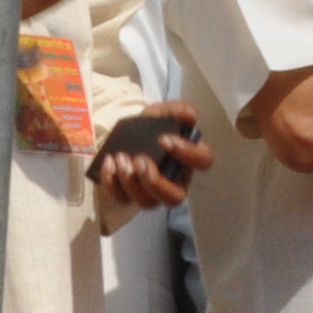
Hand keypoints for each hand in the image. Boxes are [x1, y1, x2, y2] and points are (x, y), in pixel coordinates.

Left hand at [92, 102, 209, 207]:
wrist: (118, 138)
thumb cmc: (146, 128)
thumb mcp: (160, 114)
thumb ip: (176, 110)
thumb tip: (190, 116)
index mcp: (186, 159)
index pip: (203, 161)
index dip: (188, 154)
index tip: (164, 139)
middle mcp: (173, 181)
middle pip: (175, 197)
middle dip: (155, 181)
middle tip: (140, 158)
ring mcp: (150, 193)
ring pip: (147, 202)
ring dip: (131, 180)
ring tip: (120, 157)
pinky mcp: (127, 197)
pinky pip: (121, 198)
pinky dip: (112, 181)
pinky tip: (109, 162)